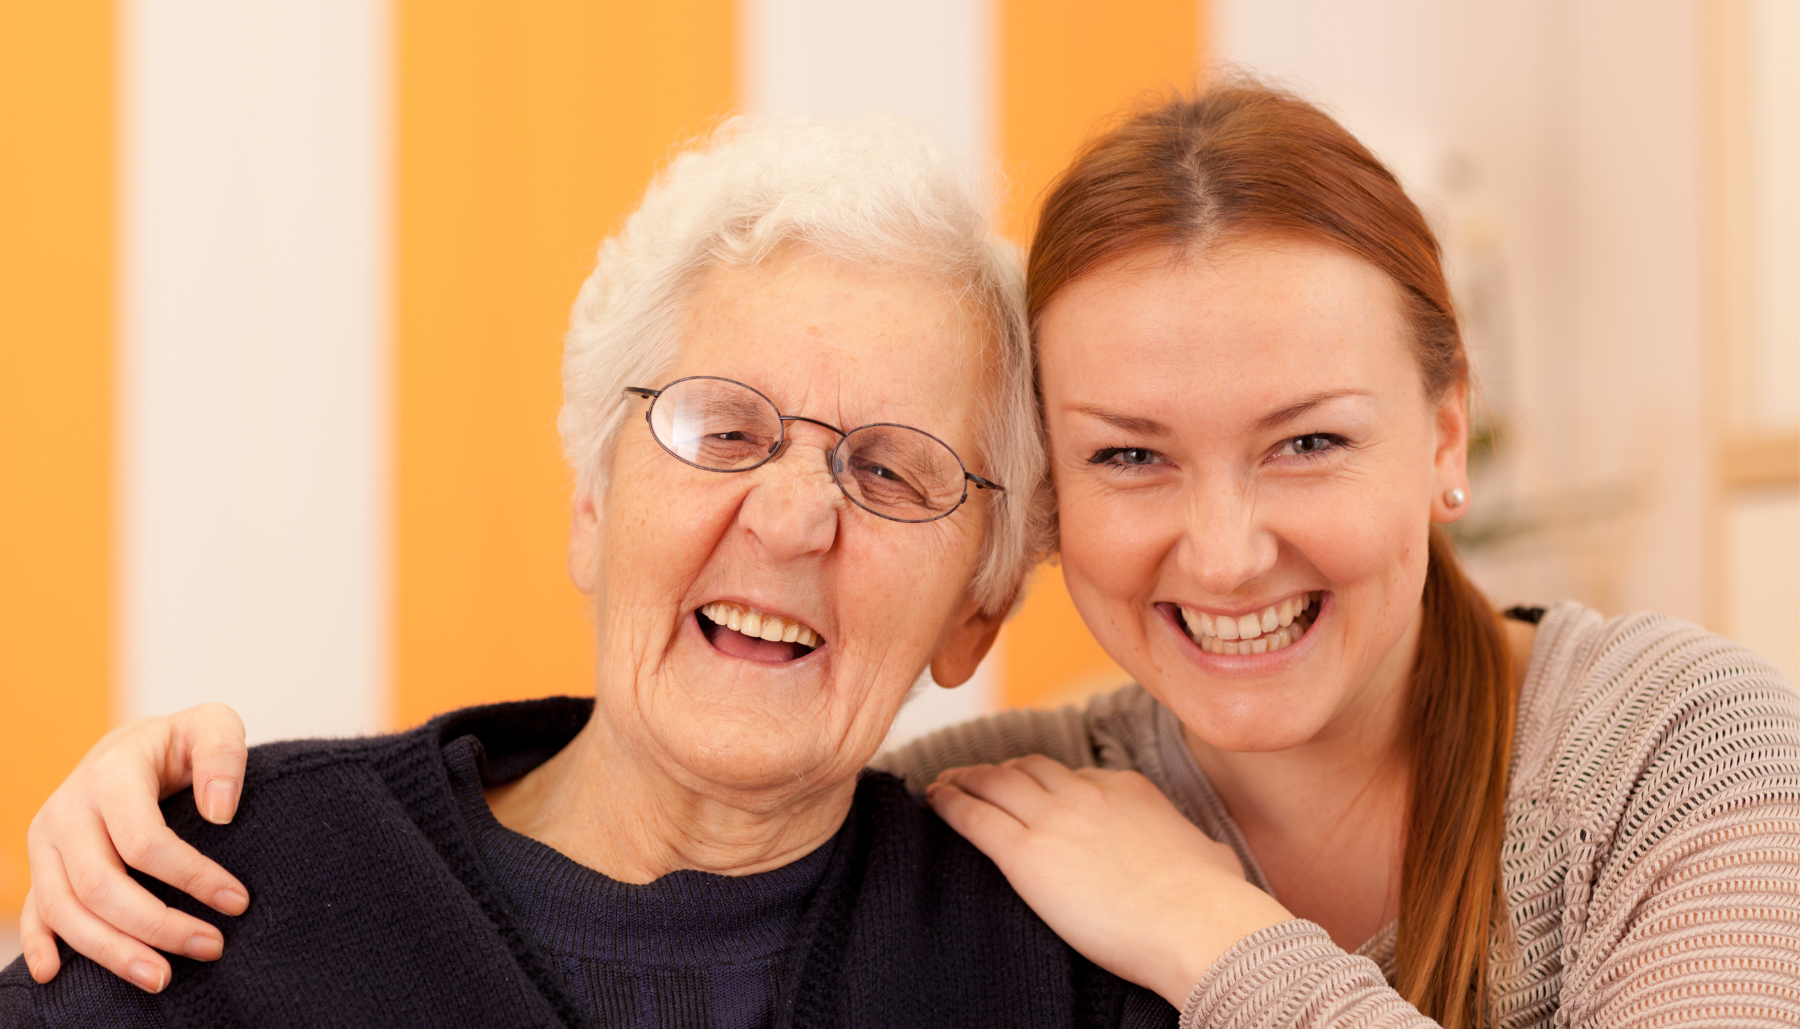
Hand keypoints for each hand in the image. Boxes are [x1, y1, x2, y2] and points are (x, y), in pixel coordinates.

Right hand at [21, 703, 251, 992]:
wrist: (134, 746)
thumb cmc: (181, 742)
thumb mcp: (212, 725)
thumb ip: (223, 754)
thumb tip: (220, 812)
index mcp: (110, 775)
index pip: (144, 841)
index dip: (191, 876)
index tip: (238, 901)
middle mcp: (67, 810)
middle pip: (101, 884)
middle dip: (157, 925)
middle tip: (213, 947)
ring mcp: (47, 841)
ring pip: (65, 908)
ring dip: (111, 950)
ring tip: (162, 978)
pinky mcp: (42, 864)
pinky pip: (34, 909)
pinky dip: (40, 944)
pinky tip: (54, 974)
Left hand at [927, 756, 1292, 1007]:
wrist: (1196, 922)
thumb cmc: (1212, 902)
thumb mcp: (1208, 856)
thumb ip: (1193, 849)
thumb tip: (1208, 859)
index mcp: (1127, 789)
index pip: (1074, 775)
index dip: (1046, 781)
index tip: (1031, 789)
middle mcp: (1085, 793)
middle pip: (1027, 768)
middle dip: (1000, 771)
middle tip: (977, 778)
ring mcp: (1053, 819)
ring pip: (994, 782)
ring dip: (965, 779)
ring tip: (945, 783)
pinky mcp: (1025, 853)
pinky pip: (974, 816)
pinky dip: (949, 803)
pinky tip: (934, 800)